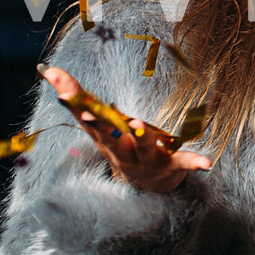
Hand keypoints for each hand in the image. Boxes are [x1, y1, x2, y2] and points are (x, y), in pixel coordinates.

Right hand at [42, 65, 211, 194]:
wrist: (148, 186)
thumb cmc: (120, 145)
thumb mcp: (98, 125)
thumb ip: (76, 98)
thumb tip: (47, 69)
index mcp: (105, 138)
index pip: (86, 120)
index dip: (75, 106)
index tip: (61, 93)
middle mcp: (122, 150)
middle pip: (110, 137)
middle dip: (101, 125)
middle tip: (93, 113)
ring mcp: (147, 159)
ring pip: (143, 147)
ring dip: (140, 137)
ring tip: (139, 125)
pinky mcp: (172, 164)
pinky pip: (184, 163)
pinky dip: (195, 162)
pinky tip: (207, 162)